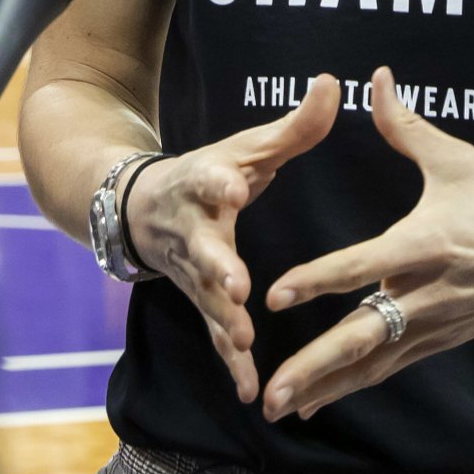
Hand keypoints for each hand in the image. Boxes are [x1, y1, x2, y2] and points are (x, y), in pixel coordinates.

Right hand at [121, 76, 339, 403]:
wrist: (141, 209)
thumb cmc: (212, 174)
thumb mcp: (246, 147)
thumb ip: (292, 126)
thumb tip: (332, 82)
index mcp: (204, 183)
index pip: (209, 180)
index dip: (219, 185)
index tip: (234, 189)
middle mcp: (192, 230)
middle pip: (202, 250)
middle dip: (217, 268)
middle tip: (235, 285)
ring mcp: (192, 270)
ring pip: (205, 298)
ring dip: (222, 321)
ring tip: (242, 341)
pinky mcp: (199, 300)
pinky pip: (214, 335)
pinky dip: (231, 364)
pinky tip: (251, 391)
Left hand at [258, 69, 473, 421]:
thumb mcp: (459, 161)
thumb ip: (406, 126)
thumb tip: (374, 79)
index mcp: (425, 245)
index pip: (361, 266)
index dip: (318, 281)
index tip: (275, 295)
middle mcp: (427, 293)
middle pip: (362, 336)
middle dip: (313, 366)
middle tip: (270, 390)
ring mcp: (436, 323)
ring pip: (372, 362)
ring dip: (325, 386)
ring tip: (279, 406)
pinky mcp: (442, 340)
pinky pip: (390, 366)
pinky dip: (353, 384)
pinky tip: (317, 399)